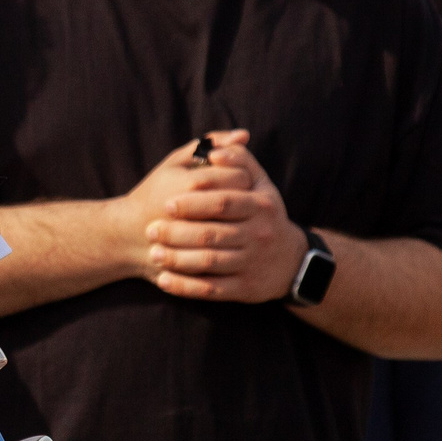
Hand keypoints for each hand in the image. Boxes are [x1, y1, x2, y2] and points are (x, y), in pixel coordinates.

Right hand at [105, 134, 255, 275]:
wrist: (127, 237)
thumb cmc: (153, 194)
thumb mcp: (175, 163)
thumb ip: (208, 145)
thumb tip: (244, 135)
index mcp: (191, 185)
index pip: (240, 177)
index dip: (244, 177)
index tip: (238, 180)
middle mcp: (197, 215)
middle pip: (243, 205)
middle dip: (244, 202)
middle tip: (238, 202)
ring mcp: (197, 243)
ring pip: (239, 232)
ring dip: (241, 225)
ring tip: (231, 219)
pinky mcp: (197, 263)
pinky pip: (228, 255)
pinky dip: (233, 247)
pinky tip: (228, 239)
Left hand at [144, 139, 303, 302]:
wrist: (290, 261)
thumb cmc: (264, 214)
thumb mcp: (260, 183)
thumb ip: (239, 160)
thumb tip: (214, 151)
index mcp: (261, 205)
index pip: (223, 202)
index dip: (193, 203)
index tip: (166, 203)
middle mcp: (259, 235)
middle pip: (211, 234)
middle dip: (177, 233)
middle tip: (151, 230)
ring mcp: (252, 263)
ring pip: (209, 262)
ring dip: (177, 259)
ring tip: (154, 253)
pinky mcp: (245, 288)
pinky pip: (211, 289)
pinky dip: (185, 286)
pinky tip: (164, 280)